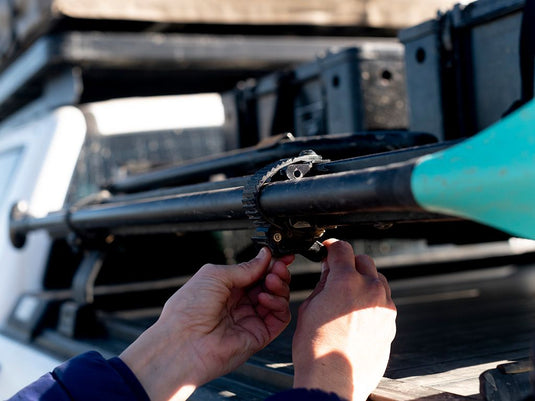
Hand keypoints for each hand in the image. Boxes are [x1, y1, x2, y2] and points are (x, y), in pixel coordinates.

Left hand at [120, 247, 293, 400]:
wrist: (183, 343)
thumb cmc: (188, 310)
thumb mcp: (215, 276)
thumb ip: (244, 267)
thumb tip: (264, 256)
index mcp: (226, 288)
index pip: (256, 273)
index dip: (269, 263)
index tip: (280, 255)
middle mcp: (239, 303)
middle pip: (269, 285)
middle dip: (277, 272)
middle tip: (279, 266)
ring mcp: (249, 319)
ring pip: (277, 299)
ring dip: (279, 286)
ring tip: (271, 280)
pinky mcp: (259, 335)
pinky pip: (279, 318)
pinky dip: (278, 305)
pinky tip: (265, 298)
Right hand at [292, 239, 395, 400]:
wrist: (332, 380)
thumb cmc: (316, 350)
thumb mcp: (309, 308)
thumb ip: (322, 284)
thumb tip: (328, 272)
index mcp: (346, 281)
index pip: (342, 249)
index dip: (332, 247)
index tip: (328, 250)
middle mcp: (369, 290)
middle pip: (363, 261)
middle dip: (348, 263)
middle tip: (335, 274)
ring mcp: (383, 307)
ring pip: (377, 280)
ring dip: (363, 281)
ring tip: (347, 296)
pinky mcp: (390, 324)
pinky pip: (383, 302)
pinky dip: (371, 301)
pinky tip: (356, 314)